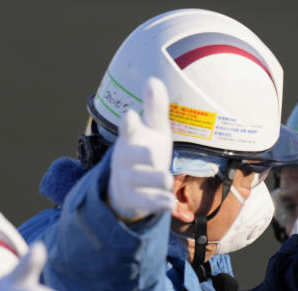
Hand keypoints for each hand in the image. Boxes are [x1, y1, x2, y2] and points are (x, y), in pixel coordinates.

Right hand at [107, 76, 176, 221]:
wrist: (127, 189)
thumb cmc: (143, 153)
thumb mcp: (152, 131)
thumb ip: (154, 109)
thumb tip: (153, 79)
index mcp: (131, 138)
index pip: (128, 129)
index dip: (129, 123)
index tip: (130, 116)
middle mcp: (126, 159)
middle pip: (129, 156)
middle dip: (139, 155)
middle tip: (151, 155)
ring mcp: (129, 180)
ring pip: (139, 180)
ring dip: (154, 180)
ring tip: (167, 180)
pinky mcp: (135, 199)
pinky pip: (146, 202)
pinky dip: (158, 203)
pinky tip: (171, 204)